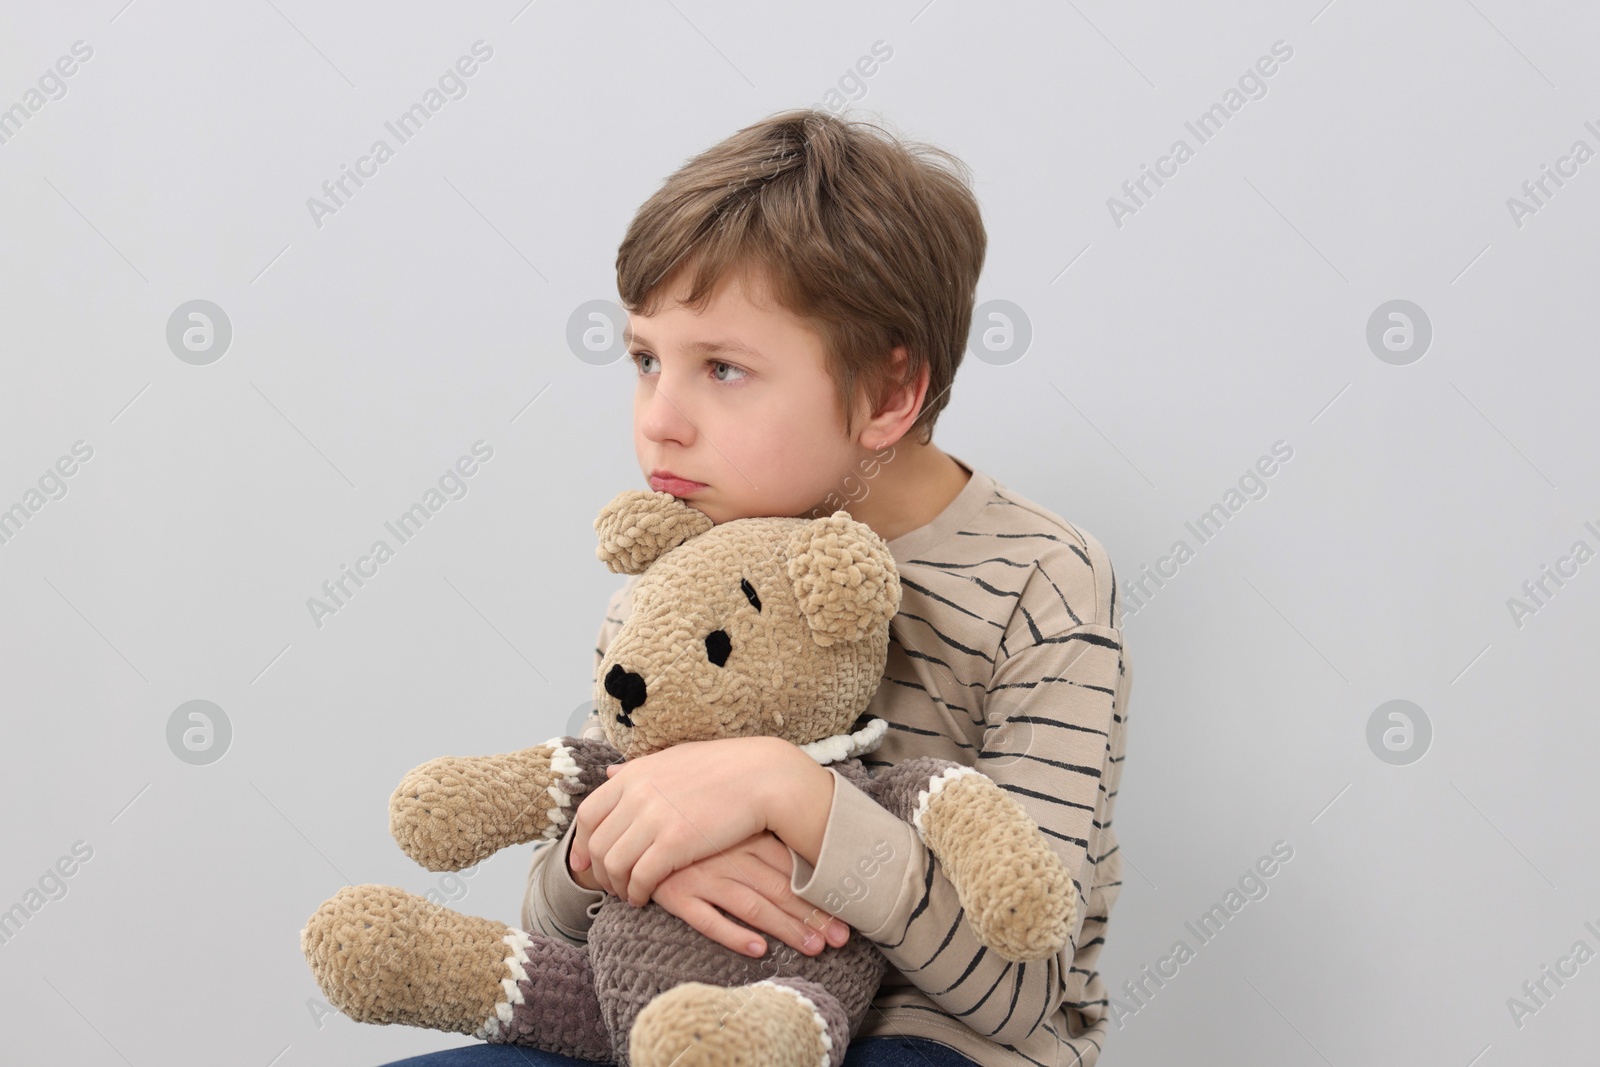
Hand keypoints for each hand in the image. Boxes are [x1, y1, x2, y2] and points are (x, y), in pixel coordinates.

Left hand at [569, 736, 796, 906]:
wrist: (761, 777)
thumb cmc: (724, 767)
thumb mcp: (673, 759)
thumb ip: (638, 770)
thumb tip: (609, 773)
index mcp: (634, 774)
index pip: (589, 814)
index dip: (581, 843)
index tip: (583, 862)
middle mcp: (637, 795)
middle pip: (598, 844)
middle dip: (599, 871)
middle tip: (610, 886)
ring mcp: (653, 819)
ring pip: (614, 865)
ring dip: (617, 886)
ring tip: (629, 895)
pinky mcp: (673, 844)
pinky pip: (640, 878)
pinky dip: (637, 893)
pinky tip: (645, 899)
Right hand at [651, 830, 850, 958]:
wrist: (632, 826)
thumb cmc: (689, 823)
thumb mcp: (727, 820)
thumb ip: (761, 832)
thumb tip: (807, 851)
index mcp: (743, 834)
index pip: (790, 865)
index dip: (818, 892)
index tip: (846, 913)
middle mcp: (727, 855)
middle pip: (779, 888)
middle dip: (812, 916)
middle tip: (840, 939)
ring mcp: (702, 876)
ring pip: (752, 906)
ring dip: (785, 928)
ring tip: (813, 948)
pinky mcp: (676, 894)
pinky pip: (708, 919)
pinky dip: (734, 935)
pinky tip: (759, 949)